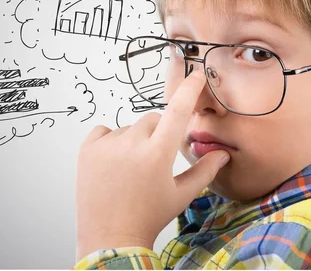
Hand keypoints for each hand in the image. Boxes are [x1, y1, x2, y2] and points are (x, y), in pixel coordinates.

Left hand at [74, 69, 230, 260]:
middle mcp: (132, 144)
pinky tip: (113, 164)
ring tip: (131, 169)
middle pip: (152, 120)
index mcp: (158, 154)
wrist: (110, 238)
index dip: (189, 89)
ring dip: (134, 140)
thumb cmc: (148, 217)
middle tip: (155, 159)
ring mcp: (106, 145)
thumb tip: (223, 154)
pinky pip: (104, 131)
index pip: (178, 110)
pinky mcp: (87, 149)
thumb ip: (205, 171)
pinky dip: (111, 141)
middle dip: (158, 132)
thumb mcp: (181, 195)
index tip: (194, 73)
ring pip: (129, 128)